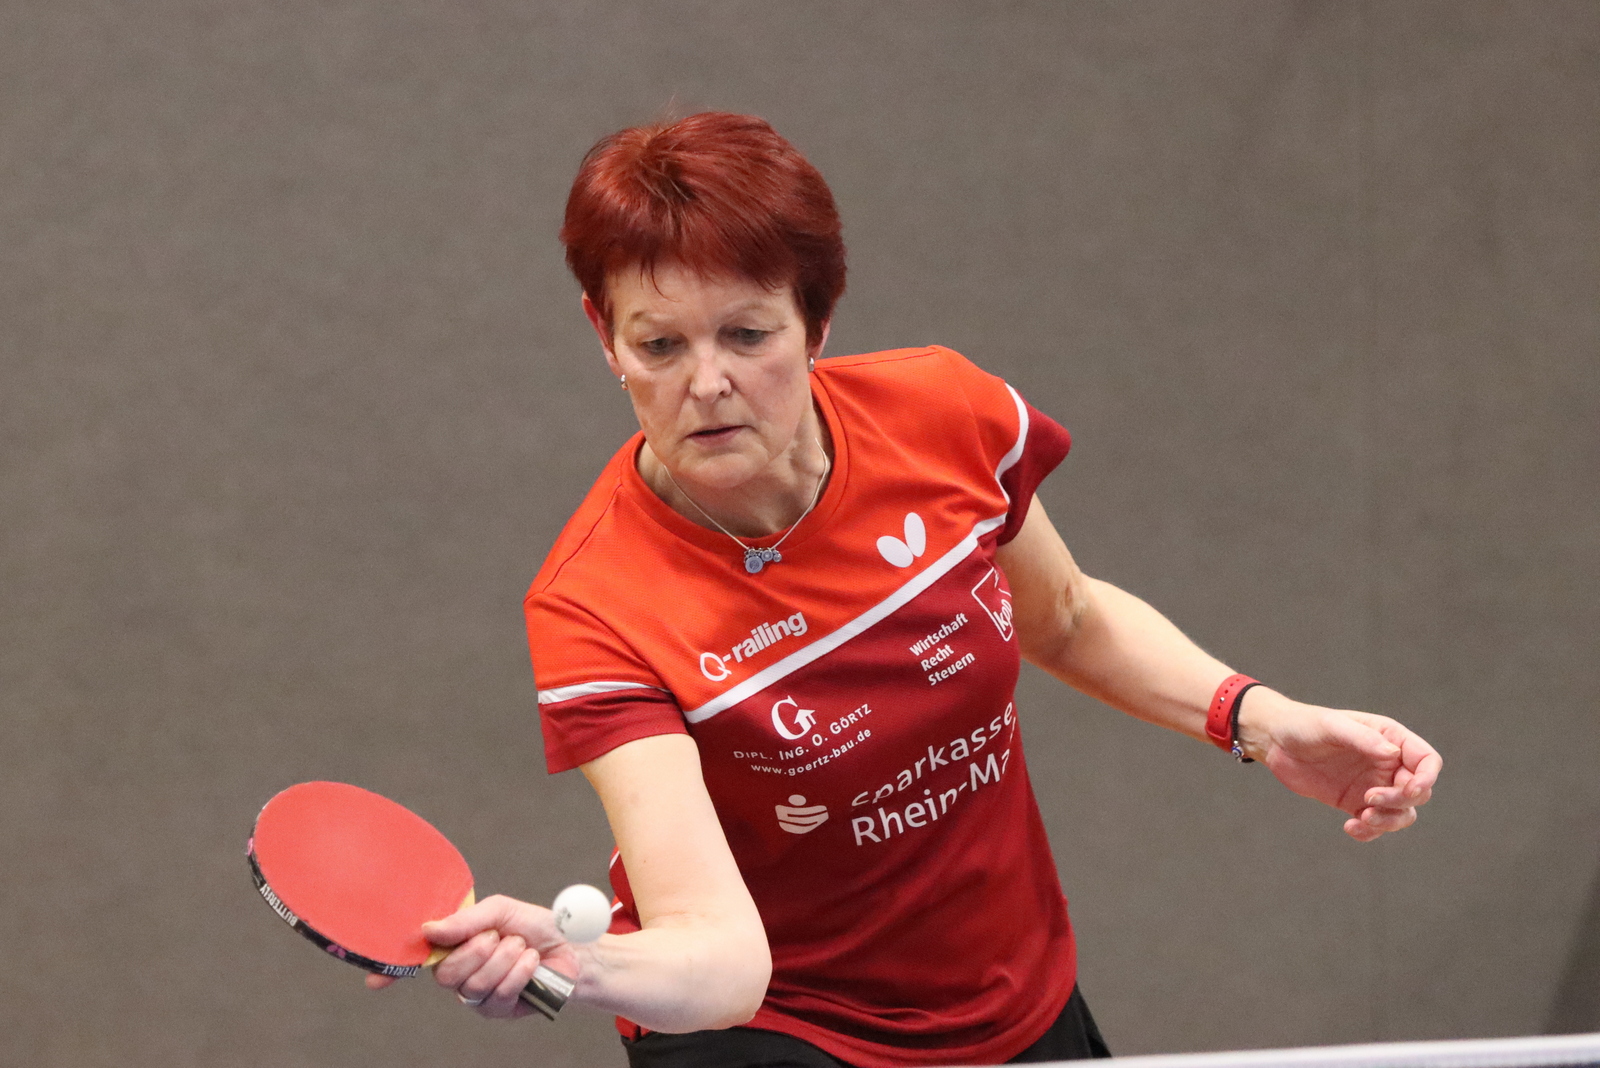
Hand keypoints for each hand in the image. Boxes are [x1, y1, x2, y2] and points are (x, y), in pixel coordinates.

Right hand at [362, 894, 581, 1018]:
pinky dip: (518, 973)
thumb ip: (466, 919)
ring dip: (503, 959)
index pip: (416, 959)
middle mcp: (459, 971)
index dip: (391, 970)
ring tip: (522, 947)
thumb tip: (430, 930)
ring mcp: (476, 994)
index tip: (372, 980)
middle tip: (497, 936)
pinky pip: (497, 995)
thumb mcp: (501, 910)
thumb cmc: (534, 926)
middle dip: (475, 951)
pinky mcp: (497, 1010)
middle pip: (443, 974)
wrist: (573, 947)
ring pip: (472, 985)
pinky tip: (531, 964)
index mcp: (454, 944)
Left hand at [1237, 690, 1441, 841]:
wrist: (1275, 742)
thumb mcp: (1333, 726)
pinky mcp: (1355, 803)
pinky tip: (1350, 827)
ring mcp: (1373, 785)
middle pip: (1418, 792)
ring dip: (1388, 822)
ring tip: (1361, 818)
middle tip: (1369, 800)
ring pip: (1402, 813)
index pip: (1427, 761)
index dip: (1427, 778)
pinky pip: (1375, 825)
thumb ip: (1364, 739)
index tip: (1410, 790)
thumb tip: (1394, 754)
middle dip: (1400, 801)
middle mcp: (1387, 764)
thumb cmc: (1305, 725)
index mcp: (1390, 738)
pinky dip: (1370, 832)